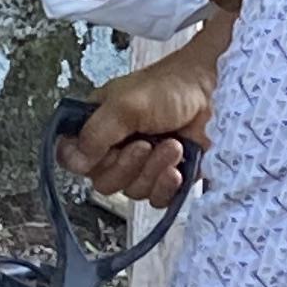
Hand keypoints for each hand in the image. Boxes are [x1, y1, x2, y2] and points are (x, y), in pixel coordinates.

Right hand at [59, 41, 217, 207]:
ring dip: (153, 170)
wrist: (214, 92)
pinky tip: (178, 168)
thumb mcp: (125, 105)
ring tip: (172, 146)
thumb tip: (74, 162)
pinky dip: (166, 186)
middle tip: (145, 144)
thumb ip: (94, 134)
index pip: (72, 156)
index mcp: (98, 125)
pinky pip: (156, 199)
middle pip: (103, 181)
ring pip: (131, 191)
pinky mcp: (166, 177)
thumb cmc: (170, 87)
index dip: (83, 161)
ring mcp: (142, 164)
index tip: (101, 153)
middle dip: (127, 166)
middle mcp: (115, 147)